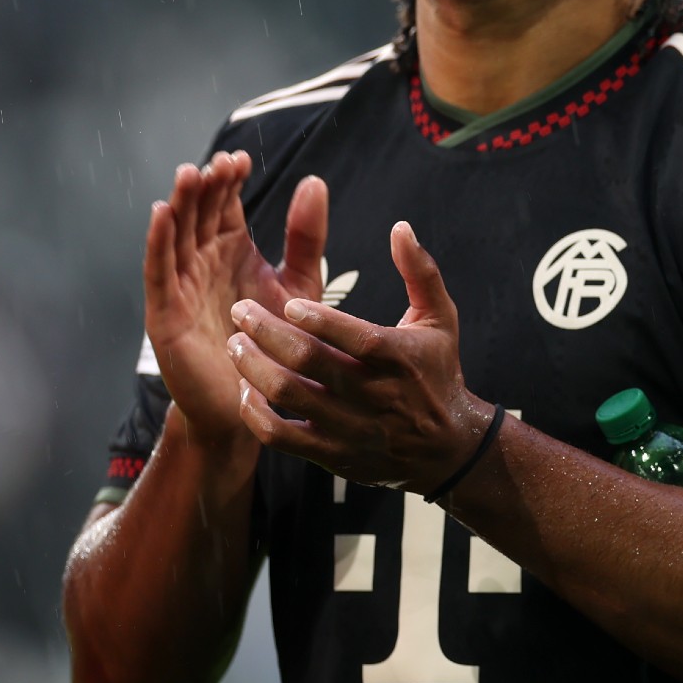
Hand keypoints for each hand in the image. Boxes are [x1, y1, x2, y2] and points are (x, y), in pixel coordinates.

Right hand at [143, 150, 328, 447]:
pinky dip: (158, 243)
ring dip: (179, 204)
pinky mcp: (167, 315)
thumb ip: (305, 236)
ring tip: (189, 175)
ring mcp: (182, 286)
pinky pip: (159, 273)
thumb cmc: (277, 342)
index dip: (229, 181)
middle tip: (218, 163)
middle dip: (205, 186)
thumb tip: (314, 180)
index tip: (241, 159)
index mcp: (232, 250)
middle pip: (198, 214)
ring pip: (176, 236)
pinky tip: (161, 214)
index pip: (224, 205)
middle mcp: (203, 262)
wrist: (260, 402)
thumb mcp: (298, 283)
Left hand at [226, 221, 493, 491]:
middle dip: (267, 333)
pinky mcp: (332, 454)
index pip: (353, 338)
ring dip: (254, 368)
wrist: (446, 448)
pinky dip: (256, 413)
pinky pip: (281, 437)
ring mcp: (350, 428)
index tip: (288, 301)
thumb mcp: (441, 318)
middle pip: (310, 363)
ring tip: (235, 344)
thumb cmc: (438, 370)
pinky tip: (246, 389)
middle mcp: (374, 395)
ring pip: (289, 397)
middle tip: (240, 312)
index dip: (317, 319)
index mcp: (399, 357)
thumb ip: (420, 270)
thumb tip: (400, 228)